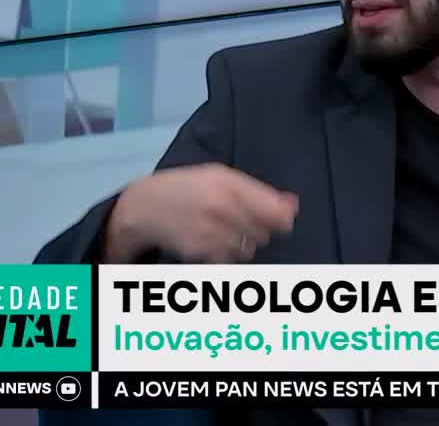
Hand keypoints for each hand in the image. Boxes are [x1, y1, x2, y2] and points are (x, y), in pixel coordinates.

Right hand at [104, 163, 298, 262]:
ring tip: (224, 231)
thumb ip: (260, 191)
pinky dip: (225, 255)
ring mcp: (211, 232)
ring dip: (243, 244)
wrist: (144, 206)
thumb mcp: (221, 176)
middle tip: (239, 221)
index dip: (282, 220)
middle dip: (259, 230)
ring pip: (249, 250)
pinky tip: (212, 242)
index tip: (279, 221)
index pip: (276, 214)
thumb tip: (294, 206)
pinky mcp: (199, 252)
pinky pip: (229, 261)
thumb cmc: (187, 187)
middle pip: (265, 234)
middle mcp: (223, 209)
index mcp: (231, 186)